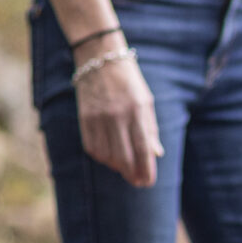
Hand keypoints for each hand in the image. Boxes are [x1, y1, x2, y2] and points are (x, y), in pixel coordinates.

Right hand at [76, 44, 161, 187]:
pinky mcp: (85, 119)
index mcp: (137, 110)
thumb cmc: (129, 82)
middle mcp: (117, 116)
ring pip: (107, 156)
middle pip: (124, 157)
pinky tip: (110, 158)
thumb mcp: (146, 101)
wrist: (100, 60)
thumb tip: (156, 154)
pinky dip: (102, 157)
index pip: (143, 148)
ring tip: (126, 169)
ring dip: (118, 167)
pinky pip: (92, 148)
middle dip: (132, 174)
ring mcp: (99, 118)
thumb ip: (150, 128)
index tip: (148, 182)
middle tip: (137, 182)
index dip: (146, 169)